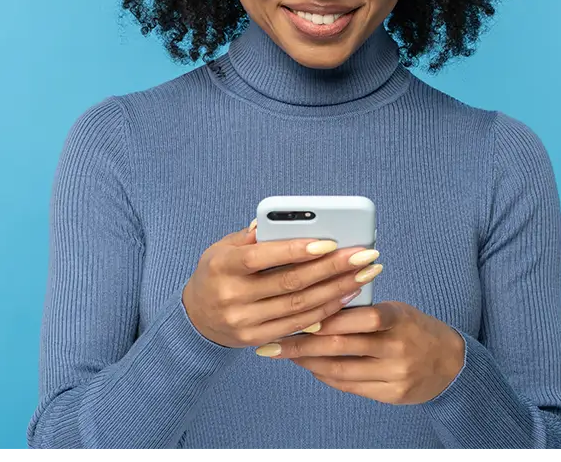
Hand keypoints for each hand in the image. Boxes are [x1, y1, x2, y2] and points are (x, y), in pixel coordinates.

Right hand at [181, 220, 382, 348]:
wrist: (196, 318)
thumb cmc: (217, 273)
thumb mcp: (223, 248)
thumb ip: (253, 237)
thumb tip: (289, 222)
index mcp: (223, 266)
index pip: (264, 257)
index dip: (298, 250)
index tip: (331, 242)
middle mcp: (233, 296)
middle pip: (291, 283)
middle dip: (333, 268)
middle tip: (364, 256)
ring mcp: (244, 322)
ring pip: (300, 306)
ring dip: (337, 290)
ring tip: (364, 274)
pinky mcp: (256, 340)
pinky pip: (297, 326)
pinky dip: (325, 311)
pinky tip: (345, 296)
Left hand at [255, 300, 465, 404]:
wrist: (451, 363)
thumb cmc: (415, 329)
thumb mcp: (396, 308)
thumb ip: (364, 308)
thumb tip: (317, 304)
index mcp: (398, 318)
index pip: (357, 316)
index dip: (323, 317)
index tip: (293, 315)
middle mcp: (397, 348)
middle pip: (341, 346)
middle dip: (302, 344)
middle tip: (274, 341)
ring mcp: (395, 375)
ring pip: (341, 369)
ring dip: (308, 362)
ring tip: (285, 354)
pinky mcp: (392, 395)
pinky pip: (350, 386)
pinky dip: (326, 376)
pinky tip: (310, 367)